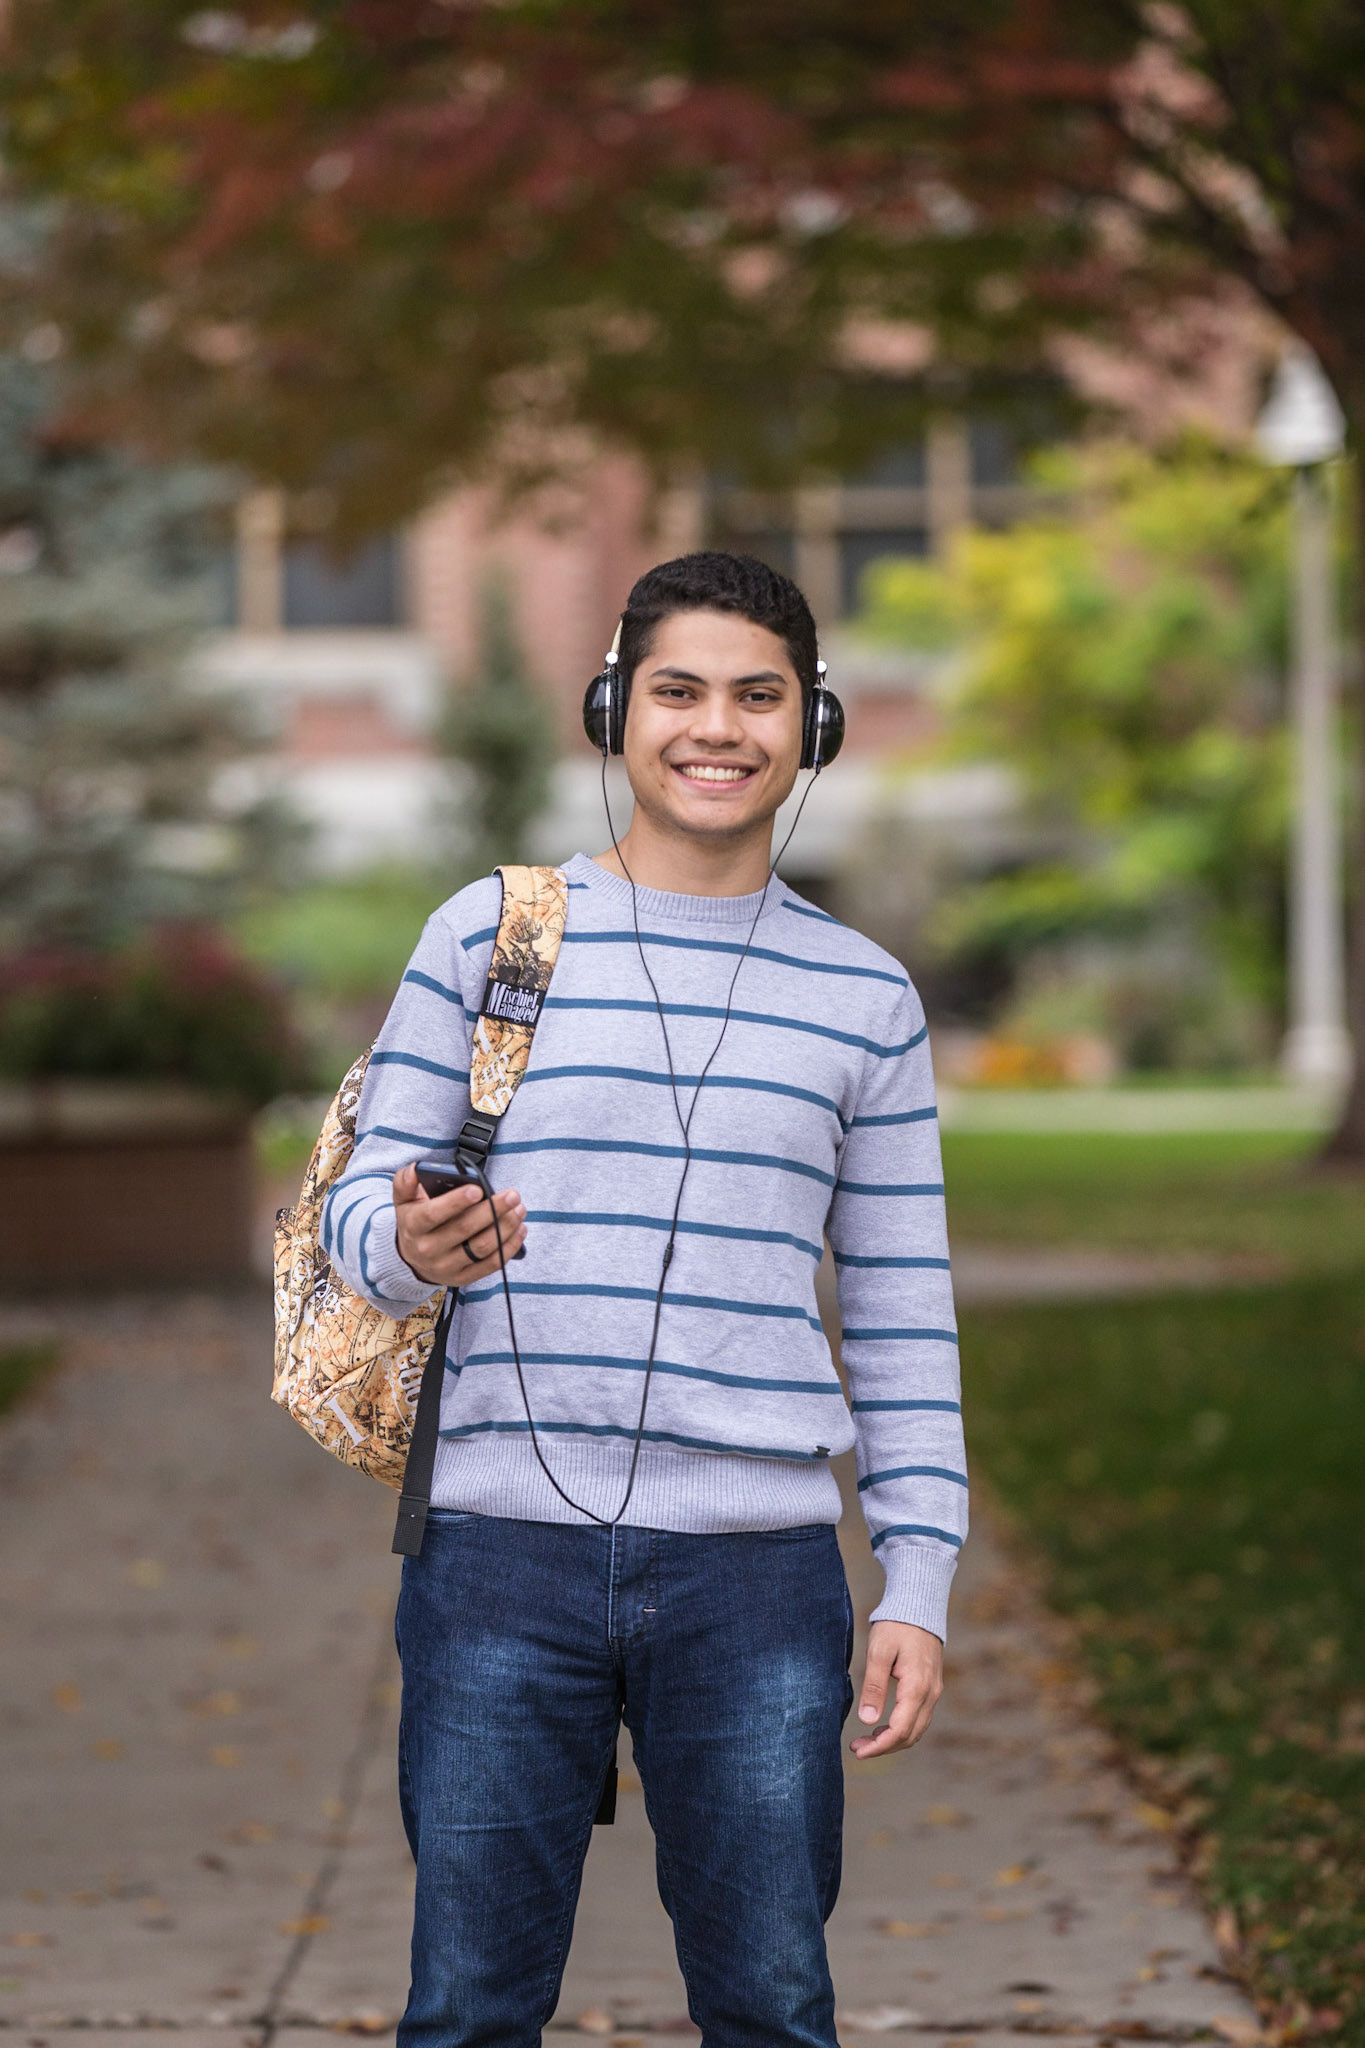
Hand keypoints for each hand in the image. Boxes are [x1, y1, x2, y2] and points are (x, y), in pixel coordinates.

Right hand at [392, 1162, 526, 1287]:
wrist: (412, 1259)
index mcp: (413, 1226)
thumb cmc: (415, 1220)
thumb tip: (416, 1168)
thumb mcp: (404, 1200)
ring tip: (519, 1208)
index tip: (477, 1189)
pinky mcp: (464, 1278)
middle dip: (491, 1210)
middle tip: (512, 1195)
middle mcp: (428, 1249)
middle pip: (464, 1229)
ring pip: (481, 1247)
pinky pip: (491, 1264)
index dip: (455, 1202)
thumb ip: (406, 1182)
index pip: (433, 1213)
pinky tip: (520, 1229)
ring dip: (505, 1227)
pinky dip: (509, 1247)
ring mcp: (447, 1266)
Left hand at [850, 1620, 942, 1758]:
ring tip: (865, 1740)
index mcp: (917, 1687)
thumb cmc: (896, 1626)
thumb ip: (874, 1686)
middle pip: (910, 1736)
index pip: (900, 1730)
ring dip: (892, 1740)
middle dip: (883, 1747)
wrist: (919, 1606)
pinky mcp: (930, 1687)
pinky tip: (882, 1725)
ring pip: (916, 1730)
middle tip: (857, 1748)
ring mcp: (933, 1691)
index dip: (879, 1746)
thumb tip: (867, 1720)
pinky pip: (918, 1718)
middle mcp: (930, 1694)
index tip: (857, 1751)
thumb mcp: (879, 1652)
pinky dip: (901, 1728)